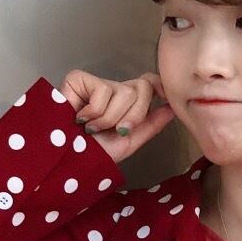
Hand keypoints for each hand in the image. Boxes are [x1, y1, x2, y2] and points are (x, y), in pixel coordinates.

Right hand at [58, 68, 178, 162]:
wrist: (69, 161)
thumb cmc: (94, 154)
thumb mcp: (129, 142)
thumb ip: (151, 125)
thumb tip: (172, 108)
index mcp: (126, 103)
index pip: (148, 82)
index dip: (158, 85)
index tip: (164, 96)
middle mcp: (113, 90)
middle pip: (142, 88)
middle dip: (132, 116)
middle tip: (114, 130)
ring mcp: (95, 83)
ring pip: (124, 91)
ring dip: (110, 119)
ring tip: (93, 129)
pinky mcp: (78, 79)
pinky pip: (103, 91)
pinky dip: (95, 112)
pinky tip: (80, 119)